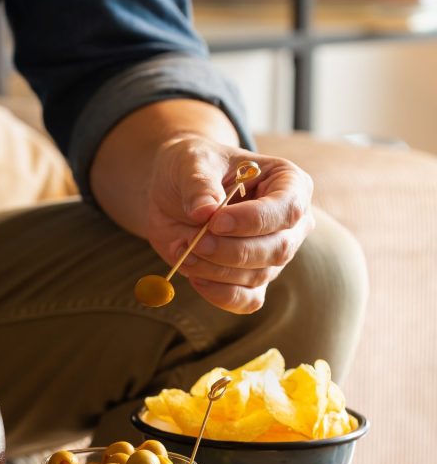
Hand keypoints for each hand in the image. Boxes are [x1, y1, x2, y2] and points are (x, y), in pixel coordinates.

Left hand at [147, 135, 314, 312]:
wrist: (174, 191)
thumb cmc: (192, 167)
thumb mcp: (191, 163)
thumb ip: (199, 185)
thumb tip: (204, 213)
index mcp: (289, 183)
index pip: (287, 209)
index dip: (252, 221)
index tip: (215, 222)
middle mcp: (290, 223)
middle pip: (277, 249)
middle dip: (230, 251)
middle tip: (194, 242)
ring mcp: (273, 253)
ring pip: (258, 275)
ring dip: (215, 270)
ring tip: (181, 250)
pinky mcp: (252, 278)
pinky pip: (248, 300)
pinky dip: (220, 295)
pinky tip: (194, 278)